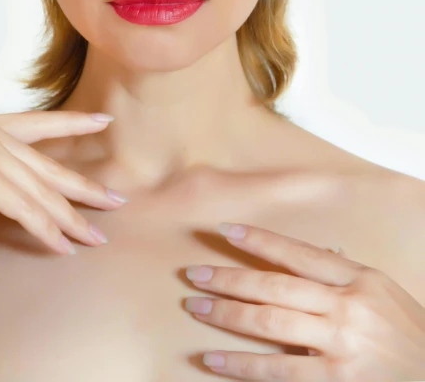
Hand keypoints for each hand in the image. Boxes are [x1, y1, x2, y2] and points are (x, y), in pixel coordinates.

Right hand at [0, 109, 128, 254]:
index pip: (40, 121)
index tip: (104, 122)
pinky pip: (25, 209)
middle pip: (49, 165)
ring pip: (42, 191)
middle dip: (85, 187)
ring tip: (94, 237)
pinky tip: (61, 246)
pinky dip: (45, 230)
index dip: (74, 122)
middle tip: (115, 201)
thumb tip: (6, 185)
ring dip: (70, 219)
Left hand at [184, 223, 424, 380]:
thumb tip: (319, 249)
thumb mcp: (382, 293)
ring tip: (197, 307)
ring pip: (271, 323)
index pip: (298, 253)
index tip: (224, 231)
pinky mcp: (339, 381)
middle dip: (230, 278)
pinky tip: (215, 360)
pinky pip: (280, 372)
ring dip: (228, 314)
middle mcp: (348, 307)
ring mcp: (343, 345)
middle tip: (194, 273)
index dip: (259, 241)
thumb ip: (345, 274)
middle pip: (276, 286)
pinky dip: (243, 365)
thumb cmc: (409, 335)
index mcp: (359, 278)